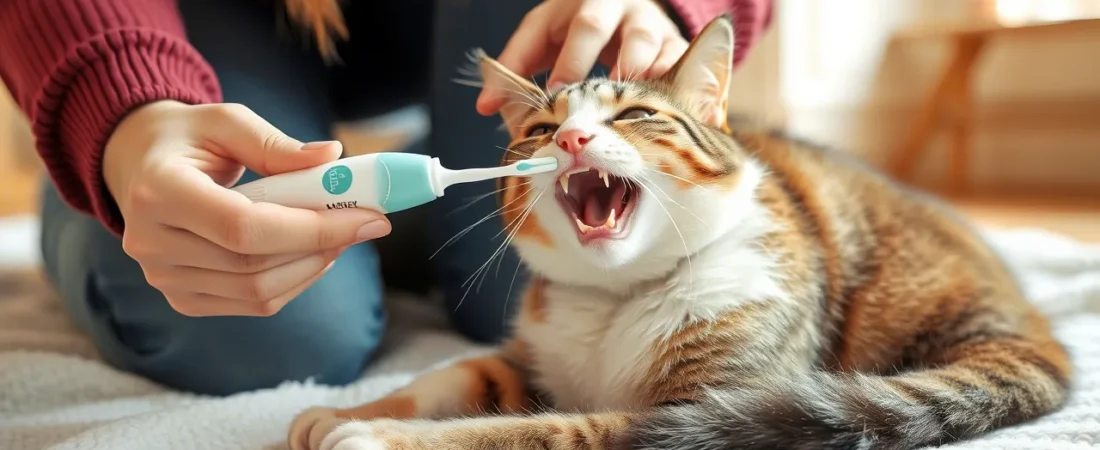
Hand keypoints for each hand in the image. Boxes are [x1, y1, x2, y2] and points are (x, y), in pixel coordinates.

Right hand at [103, 100, 390, 316]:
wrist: (139, 165)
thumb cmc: (188, 138)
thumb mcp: (227, 121)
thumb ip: (278, 145)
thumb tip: (333, 160)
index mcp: (158, 191)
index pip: (243, 227)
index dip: (312, 228)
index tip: (369, 218)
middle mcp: (151, 243)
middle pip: (254, 266)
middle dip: (322, 246)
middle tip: (365, 223)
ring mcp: (162, 277)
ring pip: (258, 293)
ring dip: (313, 266)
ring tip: (340, 235)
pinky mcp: (181, 298)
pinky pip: (251, 303)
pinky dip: (293, 282)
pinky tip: (311, 254)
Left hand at [477, 0, 687, 114]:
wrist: (618, 8)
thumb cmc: (571, 28)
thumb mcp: (541, 36)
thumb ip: (514, 67)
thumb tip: (485, 106)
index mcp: (592, 4)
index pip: (585, 28)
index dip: (573, 62)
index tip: (558, 96)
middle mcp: (629, 13)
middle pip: (632, 37)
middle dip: (619, 72)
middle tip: (604, 108)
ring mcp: (657, 30)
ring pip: (661, 52)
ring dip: (648, 85)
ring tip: (633, 114)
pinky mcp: (675, 49)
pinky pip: (681, 69)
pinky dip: (676, 92)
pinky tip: (667, 117)